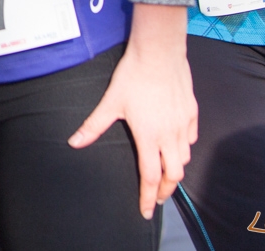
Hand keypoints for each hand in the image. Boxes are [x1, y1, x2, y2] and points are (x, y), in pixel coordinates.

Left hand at [68, 4, 195, 219]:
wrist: (159, 53)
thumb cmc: (132, 77)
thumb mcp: (110, 103)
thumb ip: (93, 126)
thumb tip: (73, 142)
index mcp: (149, 137)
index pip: (150, 176)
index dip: (147, 196)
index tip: (145, 211)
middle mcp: (170, 135)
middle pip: (173, 174)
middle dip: (165, 190)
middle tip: (156, 196)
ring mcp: (183, 124)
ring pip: (184, 158)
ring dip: (175, 170)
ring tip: (165, 175)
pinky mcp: (192, 112)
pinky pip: (191, 138)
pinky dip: (183, 148)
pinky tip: (176, 146)